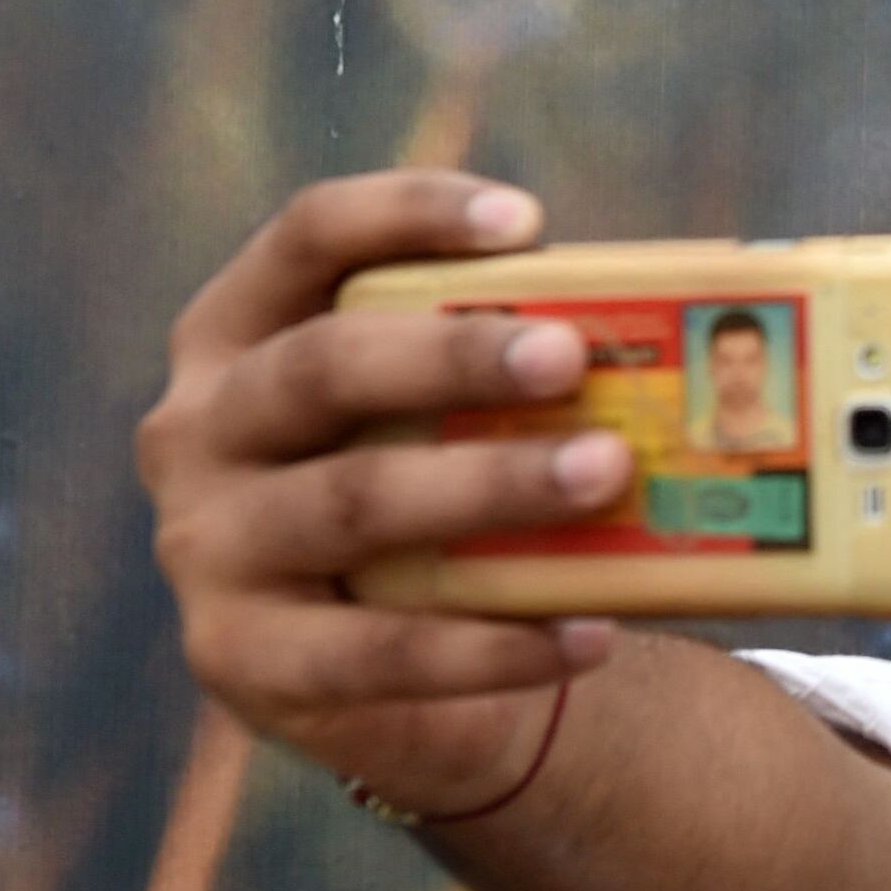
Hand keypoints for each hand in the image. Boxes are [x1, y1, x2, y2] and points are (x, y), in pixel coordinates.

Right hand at [138, 172, 629, 816]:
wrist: (376, 677)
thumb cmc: (426, 490)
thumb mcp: (437, 413)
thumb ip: (506, 358)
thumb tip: (690, 311)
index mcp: (240, 333)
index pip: (306, 236)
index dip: (407, 212)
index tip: (528, 220)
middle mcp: (200, 427)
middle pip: (321, 366)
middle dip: (451, 356)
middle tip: (571, 356)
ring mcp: (208, 548)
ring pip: (350, 503)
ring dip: (486, 486)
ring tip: (606, 473)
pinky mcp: (241, 660)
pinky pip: (376, 650)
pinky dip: (493, 644)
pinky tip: (592, 630)